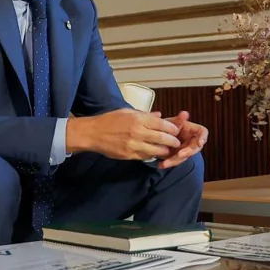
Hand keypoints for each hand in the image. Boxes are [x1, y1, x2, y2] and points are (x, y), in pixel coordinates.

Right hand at [66, 109, 180, 159]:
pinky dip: (152, 155)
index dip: (172, 128)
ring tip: (168, 150)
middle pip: (163, 138)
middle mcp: (138, 132)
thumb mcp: (127, 112)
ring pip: (157, 150)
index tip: (176, 130)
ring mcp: (134, 145)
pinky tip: (155, 153)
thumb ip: (145, 115)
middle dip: (173, 141)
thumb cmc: (110, 120)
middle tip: (177, 142)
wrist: (93, 133)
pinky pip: (146, 157)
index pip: (162, 124)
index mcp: (138, 119)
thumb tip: (160, 116)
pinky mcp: (130, 155)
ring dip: (165, 151)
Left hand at [157, 111, 208, 169]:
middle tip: (179, 155)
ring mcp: (185, 150)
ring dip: (175, 161)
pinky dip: (168, 163)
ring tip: (165, 163)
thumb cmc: (167, 126)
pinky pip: (175, 161)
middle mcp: (191, 141)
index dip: (203, 137)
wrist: (157, 135)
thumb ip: (179, 119)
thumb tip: (184, 113)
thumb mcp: (171, 122)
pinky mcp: (178, 157)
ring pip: (184, 157)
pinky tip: (160, 165)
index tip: (200, 143)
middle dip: (187, 152)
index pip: (203, 132)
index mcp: (192, 130)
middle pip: (194, 148)